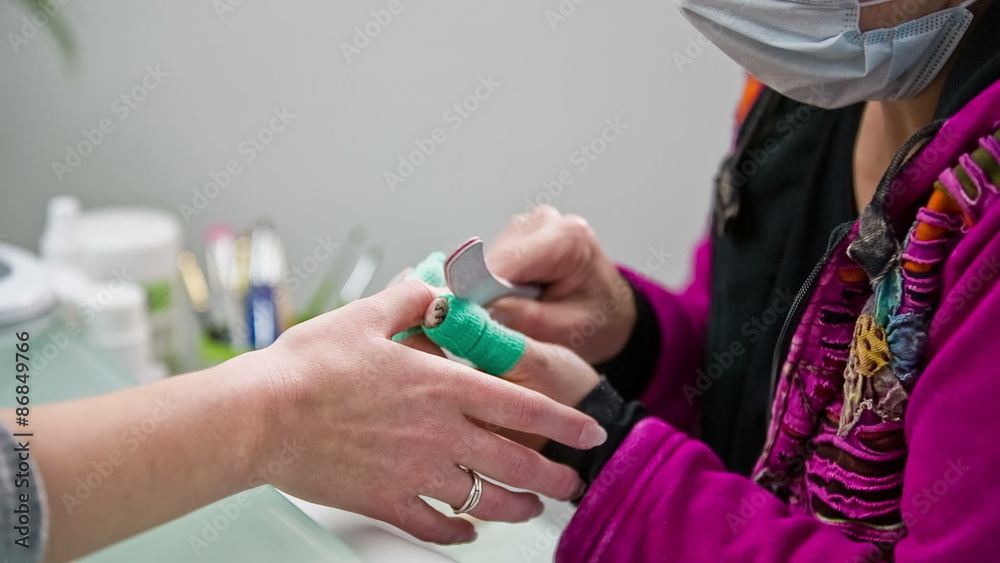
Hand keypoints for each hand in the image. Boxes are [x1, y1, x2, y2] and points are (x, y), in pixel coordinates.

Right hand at [253, 280, 606, 543]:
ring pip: (483, 500)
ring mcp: (413, 472)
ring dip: (514, 507)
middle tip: (572, 484)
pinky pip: (431, 525)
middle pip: (515, 463)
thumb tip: (440, 286)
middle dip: (553, 477)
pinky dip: (456, 532)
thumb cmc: (310, 363)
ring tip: (530, 509)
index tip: (590, 433)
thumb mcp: (367, 315)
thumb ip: (414, 300)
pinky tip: (466, 532)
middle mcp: (438, 433)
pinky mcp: (383, 501)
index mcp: (441, 385)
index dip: (564, 422)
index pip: (522, 406)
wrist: (260, 415)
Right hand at [486, 205, 636, 363]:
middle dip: (484, 292)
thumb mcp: (567, 330)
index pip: (507, 260)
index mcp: (568, 238)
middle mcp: (547, 222)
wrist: (612, 313)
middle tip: (489, 325)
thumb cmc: (599, 321)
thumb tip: (475, 312)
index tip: (457, 315)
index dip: (476, 288)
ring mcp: (530, 226)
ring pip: (488, 259)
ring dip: (490, 289)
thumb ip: (523, 320)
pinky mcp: (518, 236)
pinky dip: (494, 285)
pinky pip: (492, 262)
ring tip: (515, 312)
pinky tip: (515, 299)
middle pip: (493, 257)